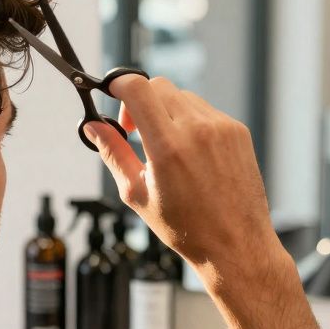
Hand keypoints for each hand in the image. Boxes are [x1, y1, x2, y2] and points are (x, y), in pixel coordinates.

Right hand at [84, 75, 288, 290]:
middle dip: (139, 101)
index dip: (118, 83)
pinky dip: (190, 122)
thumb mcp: (137, 193)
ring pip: (182, 96)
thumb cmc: (186, 227)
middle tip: (134, 130)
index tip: (111, 93)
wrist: (235, 245)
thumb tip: (92, 127)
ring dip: (166, 111)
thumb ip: (113, 153)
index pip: (137, 88)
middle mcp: (197, 130)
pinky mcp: (237, 131)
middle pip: (158, 86)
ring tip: (165, 147)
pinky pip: (205, 111)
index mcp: (168, 147)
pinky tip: (190, 153)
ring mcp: (222, 128)